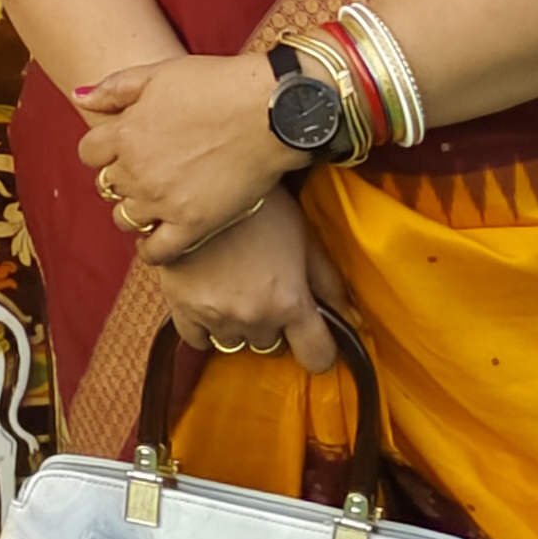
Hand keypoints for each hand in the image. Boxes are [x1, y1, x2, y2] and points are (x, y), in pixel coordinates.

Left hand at [77, 49, 277, 249]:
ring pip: (125, 219)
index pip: (89, 152)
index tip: (122, 148)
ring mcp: (163, 200)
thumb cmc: (219, 84)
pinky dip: (152, 248)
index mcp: (126, 132)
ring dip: (134, 211)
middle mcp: (137, 170)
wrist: (271, 111)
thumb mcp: (160, 73)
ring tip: (156, 201)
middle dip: (120, 178)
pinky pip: (157, 251)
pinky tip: (162, 236)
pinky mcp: (193, 224)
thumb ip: (115, 88)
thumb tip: (79, 96)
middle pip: (107, 185)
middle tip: (145, 172)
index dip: (104, 150)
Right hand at [157, 188, 341, 372]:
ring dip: (238, 324)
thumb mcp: (304, 236)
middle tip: (265, 289)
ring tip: (235, 286)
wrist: (203, 182)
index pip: (317, 356)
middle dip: (273, 324)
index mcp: (289, 301)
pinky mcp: (182, 309)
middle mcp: (254, 317)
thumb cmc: (260, 205)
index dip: (321, 351)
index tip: (315, 338)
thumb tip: (356, 319)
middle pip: (271, 346)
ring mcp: (216, 316)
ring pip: (234, 343)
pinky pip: (197, 340)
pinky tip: (210, 300)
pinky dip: (206, 327)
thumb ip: (330, 282)